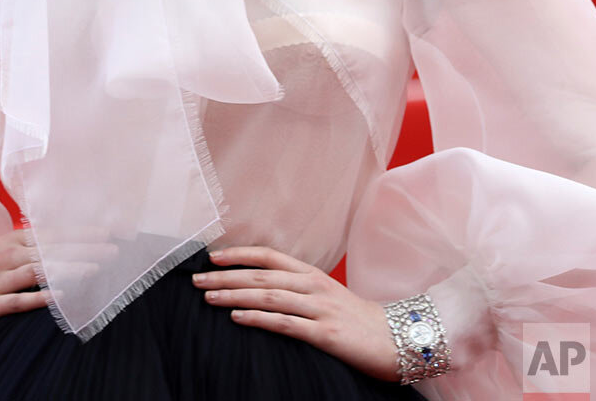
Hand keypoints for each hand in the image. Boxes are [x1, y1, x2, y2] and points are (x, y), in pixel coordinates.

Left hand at [191, 245, 400, 381]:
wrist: (400, 340)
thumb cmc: (357, 319)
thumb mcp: (326, 294)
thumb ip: (297, 287)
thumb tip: (258, 286)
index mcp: (312, 274)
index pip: (268, 256)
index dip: (238, 254)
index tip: (211, 256)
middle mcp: (314, 286)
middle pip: (261, 276)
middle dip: (225, 276)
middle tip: (196, 279)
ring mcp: (320, 309)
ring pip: (268, 297)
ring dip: (234, 296)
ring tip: (208, 297)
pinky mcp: (326, 333)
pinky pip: (285, 324)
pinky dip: (258, 320)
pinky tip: (237, 319)